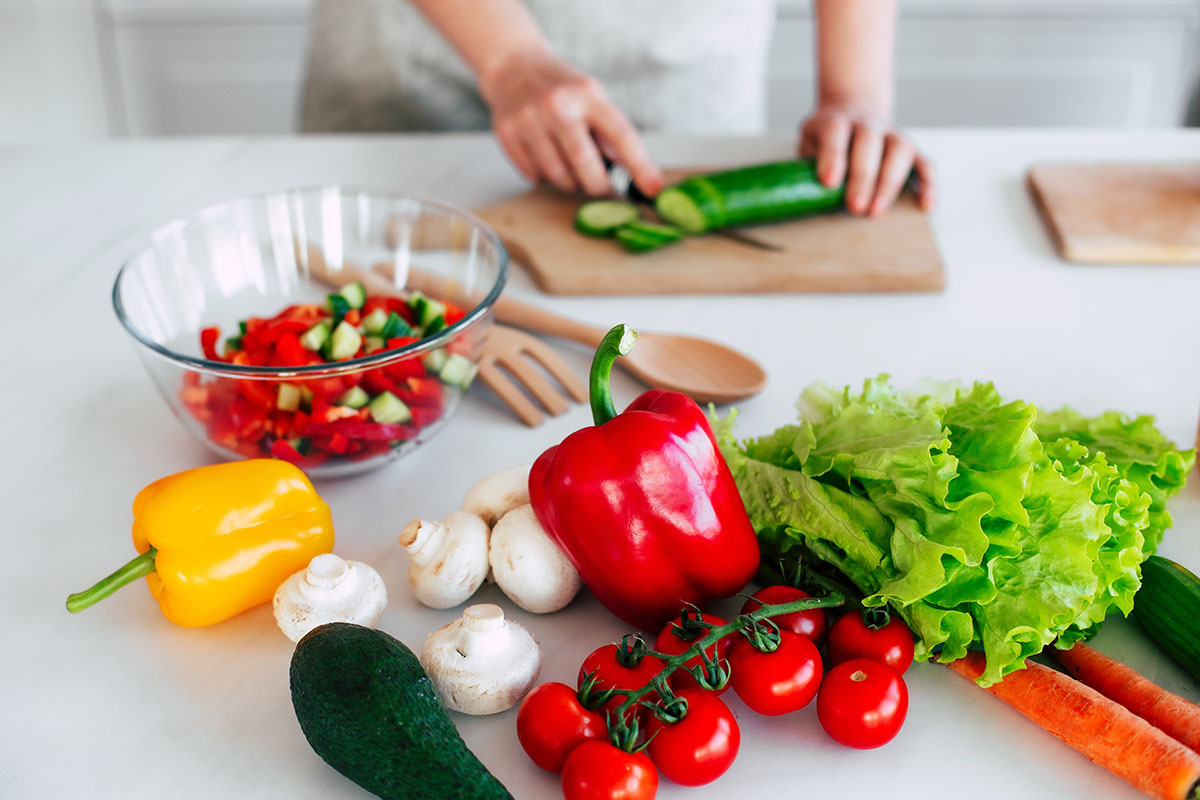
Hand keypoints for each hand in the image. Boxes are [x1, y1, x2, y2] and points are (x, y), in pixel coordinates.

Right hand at [479, 49, 663, 196]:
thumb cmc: (560, 86)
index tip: (653, 189)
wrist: (512, 66)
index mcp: (587, 93)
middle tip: (600, 185)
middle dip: (597, 184)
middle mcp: (557, 105)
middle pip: (584, 163)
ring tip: (569, 166)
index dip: (640, 166)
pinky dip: (544, 176)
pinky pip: (533, 175)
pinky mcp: (506, 133)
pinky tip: (545, 157)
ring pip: (556, 174)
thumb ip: (609, 132)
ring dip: (569, 181)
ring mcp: (528, 119)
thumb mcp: (591, 96)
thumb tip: (631, 171)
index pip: (621, 135)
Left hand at [799, 104, 933, 215]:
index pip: (836, 132)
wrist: (852, 109)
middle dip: (863, 177)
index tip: (829, 182)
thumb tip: (803, 194)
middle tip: (854, 207)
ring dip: (889, 182)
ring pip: (899, 151)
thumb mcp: (808, 141)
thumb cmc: (825, 138)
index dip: (833, 155)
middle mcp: (868, 124)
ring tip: (876, 211)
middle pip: (869, 143)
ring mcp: (892, 135)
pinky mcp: (911, 151)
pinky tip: (926, 207)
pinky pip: (925, 165)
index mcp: (838, 120)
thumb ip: (807, 161)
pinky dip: (929, 185)